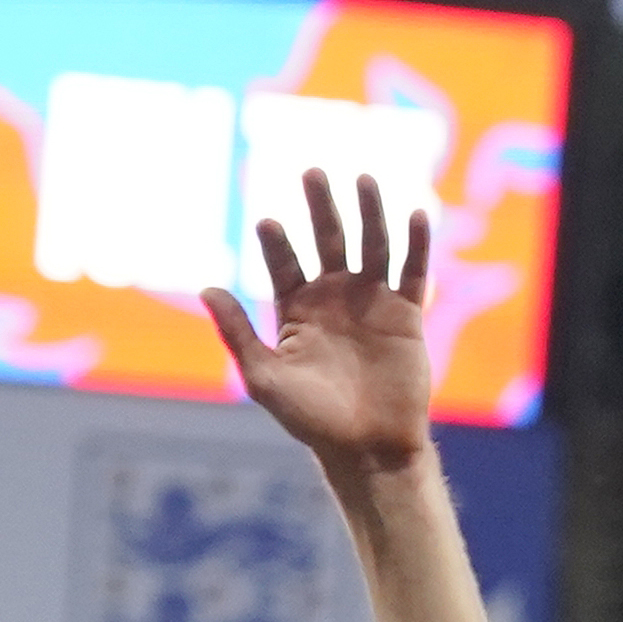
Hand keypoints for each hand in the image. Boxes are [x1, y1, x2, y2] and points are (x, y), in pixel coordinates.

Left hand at [202, 168, 438, 469]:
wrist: (368, 449)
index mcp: (297, 310)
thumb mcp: (264, 377)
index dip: (276, 242)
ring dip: (369, 213)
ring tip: (364, 179)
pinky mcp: (406, 316)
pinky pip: (412, 273)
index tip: (267, 221)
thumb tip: (206, 287)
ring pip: (371, 246)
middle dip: (321, 207)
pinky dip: (415, 244)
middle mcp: (334, 299)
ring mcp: (373, 304)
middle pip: (327, 241)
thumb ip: (238, 332)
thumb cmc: (312, 420)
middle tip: (313, 172)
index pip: (284, 263)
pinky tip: (413, 215)